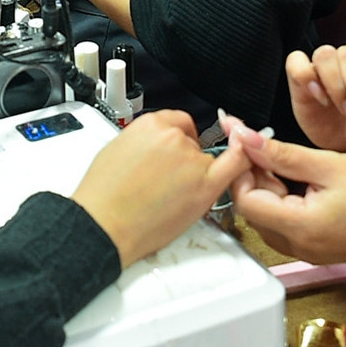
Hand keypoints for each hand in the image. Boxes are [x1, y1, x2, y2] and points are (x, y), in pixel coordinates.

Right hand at [70, 110, 248, 268]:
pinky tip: (242, 159)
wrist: (103, 224)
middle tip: (166, 181)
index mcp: (150, 124)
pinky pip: (236, 163)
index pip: (178, 122)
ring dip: (197, 172)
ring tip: (170, 196)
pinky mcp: (205, 185)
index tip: (175, 150)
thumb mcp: (117, 149)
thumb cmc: (104, 196)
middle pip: (192, 141)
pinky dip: (242, 159)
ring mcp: (192, 160)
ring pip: (206, 158)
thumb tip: (156, 147)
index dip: (177, 138)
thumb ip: (144, 141)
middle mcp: (174, 137)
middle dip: (184, 158)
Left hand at [226, 130, 345, 265]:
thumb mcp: (330, 165)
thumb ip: (281, 153)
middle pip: (252, 209)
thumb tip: (244, 137)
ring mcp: (305, 252)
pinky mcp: (314, 250)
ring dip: (267, 188)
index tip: (248, 143)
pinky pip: (284, 225)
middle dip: (253, 176)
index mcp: (299, 227)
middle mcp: (297, 247)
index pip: (245, 200)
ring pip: (266, 217)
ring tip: (286, 162)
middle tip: (267, 147)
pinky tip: (299, 181)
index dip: (241, 169)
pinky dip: (282, 201)